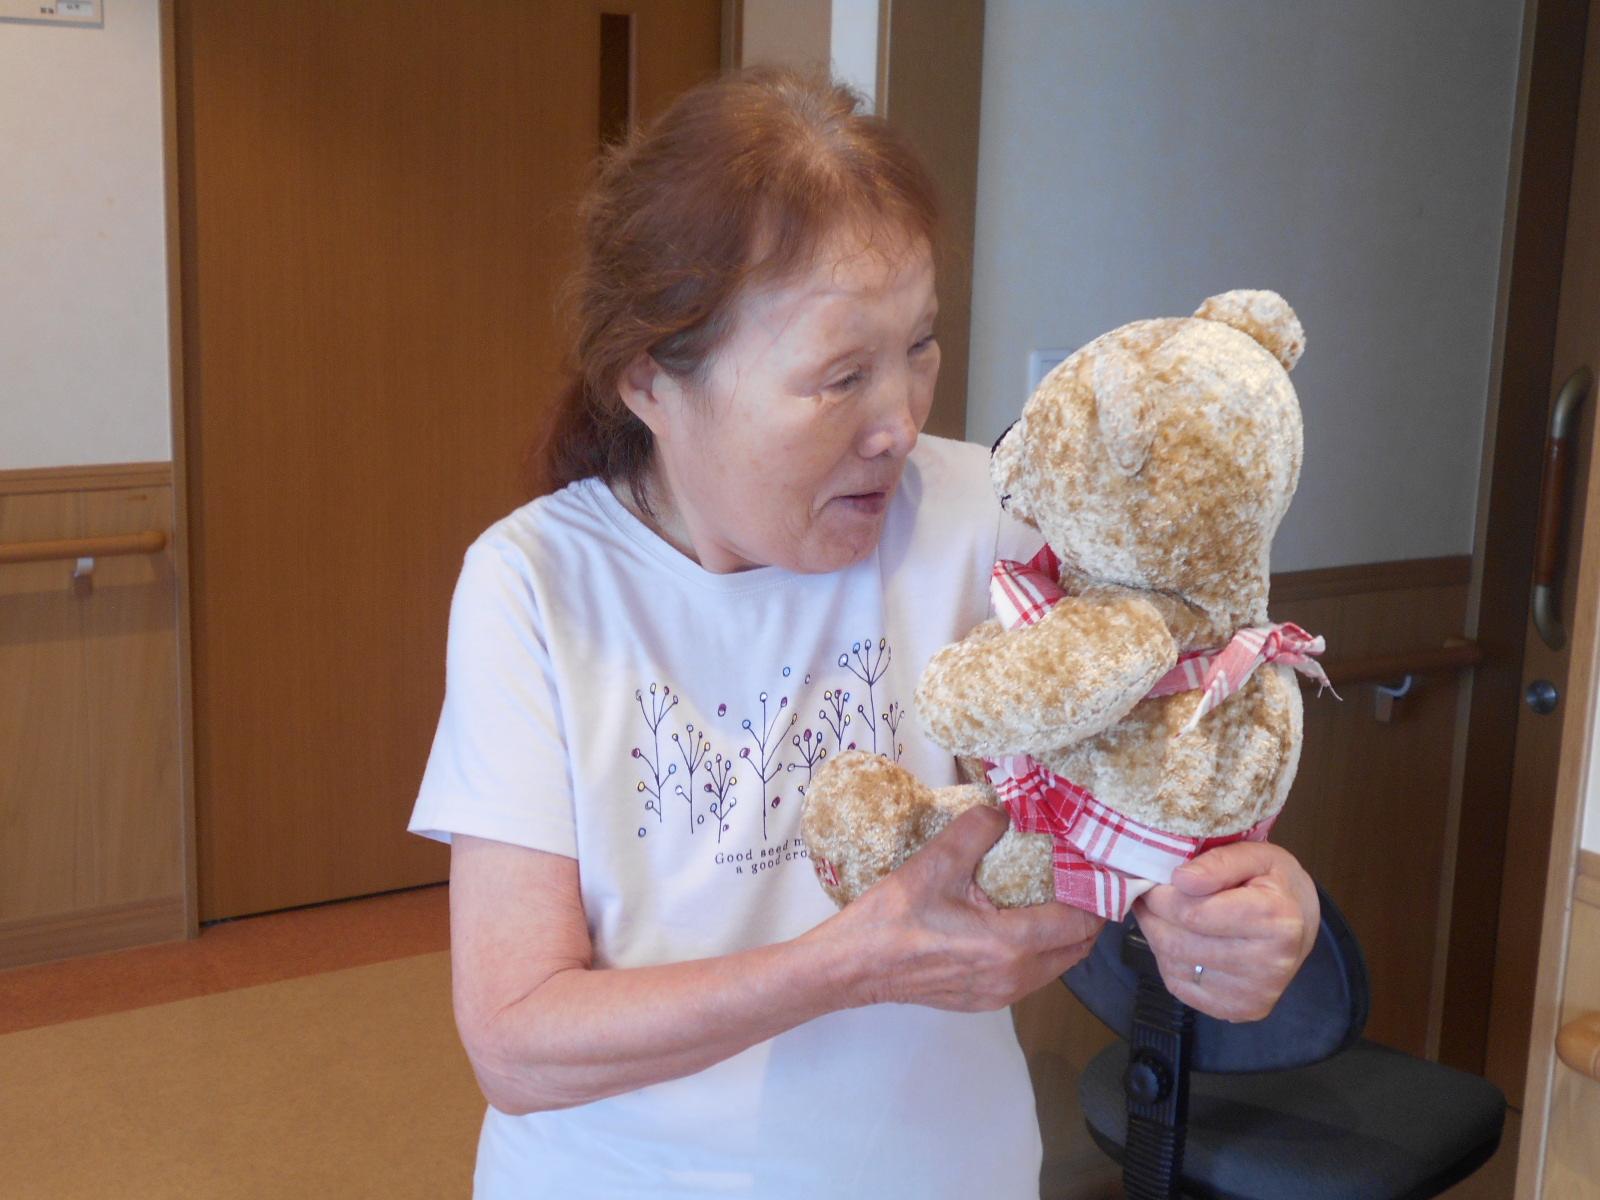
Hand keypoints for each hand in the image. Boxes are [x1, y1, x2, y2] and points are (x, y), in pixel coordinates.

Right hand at [818, 805, 1104, 1011]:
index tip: (1098, 867)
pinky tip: (1021, 923)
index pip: (1078, 923)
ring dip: (1065, 935)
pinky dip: (1041, 952)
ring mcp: (999, 995)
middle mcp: (1014, 978)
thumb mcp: (935, 863)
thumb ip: (976, 830)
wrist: (854, 966)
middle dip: (1088, 916)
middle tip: (1083, 879)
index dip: (1095, 894)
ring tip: (1057, 897)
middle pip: (1077, 950)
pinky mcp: (984, 1001)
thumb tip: (1004, 809)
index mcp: (1009, 946)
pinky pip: (1031, 977)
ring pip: (1056, 966)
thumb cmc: (892, 918)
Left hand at [1133, 841, 1318, 1021]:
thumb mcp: (1255, 855)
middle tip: (1149, 896)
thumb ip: (1218, 862)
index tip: (1154, 882)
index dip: (1161, 895)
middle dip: (1153, 915)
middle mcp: (1269, 964)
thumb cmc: (1275, 884)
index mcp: (1276, 919)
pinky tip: (1179, 940)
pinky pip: (1179, 986)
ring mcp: (1254, 994)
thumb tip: (1181, 879)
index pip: (1193, 913)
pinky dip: (1168, 960)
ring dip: (1157, 936)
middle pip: (1179, 942)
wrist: (1301, 926)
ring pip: (1173, 965)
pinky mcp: (1239, 1011)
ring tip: (1162, 915)